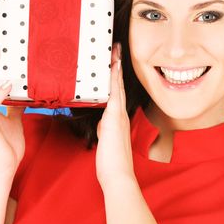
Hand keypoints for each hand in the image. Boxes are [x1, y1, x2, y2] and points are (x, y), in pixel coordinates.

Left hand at [95, 42, 134, 188]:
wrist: (118, 175)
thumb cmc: (112, 163)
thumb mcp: (106, 142)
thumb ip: (105, 130)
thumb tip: (102, 124)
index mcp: (118, 120)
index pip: (116, 93)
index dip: (115, 77)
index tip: (114, 63)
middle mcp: (120, 114)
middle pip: (118, 84)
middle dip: (117, 66)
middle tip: (116, 48)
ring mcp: (118, 115)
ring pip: (117, 85)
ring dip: (116, 67)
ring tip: (115, 50)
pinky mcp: (114, 117)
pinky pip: (114, 92)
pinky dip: (114, 79)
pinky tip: (113, 66)